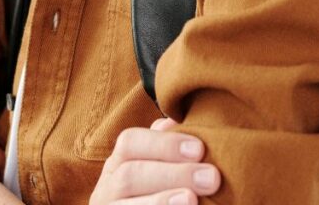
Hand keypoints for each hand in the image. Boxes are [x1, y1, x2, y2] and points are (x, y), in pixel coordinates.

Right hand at [89, 117, 221, 204]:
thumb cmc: (155, 192)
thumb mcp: (156, 167)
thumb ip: (164, 146)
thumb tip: (174, 122)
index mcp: (118, 163)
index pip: (130, 142)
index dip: (164, 144)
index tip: (200, 149)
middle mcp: (107, 188)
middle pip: (130, 174)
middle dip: (173, 174)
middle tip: (211, 178)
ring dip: (162, 201)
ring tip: (192, 199)